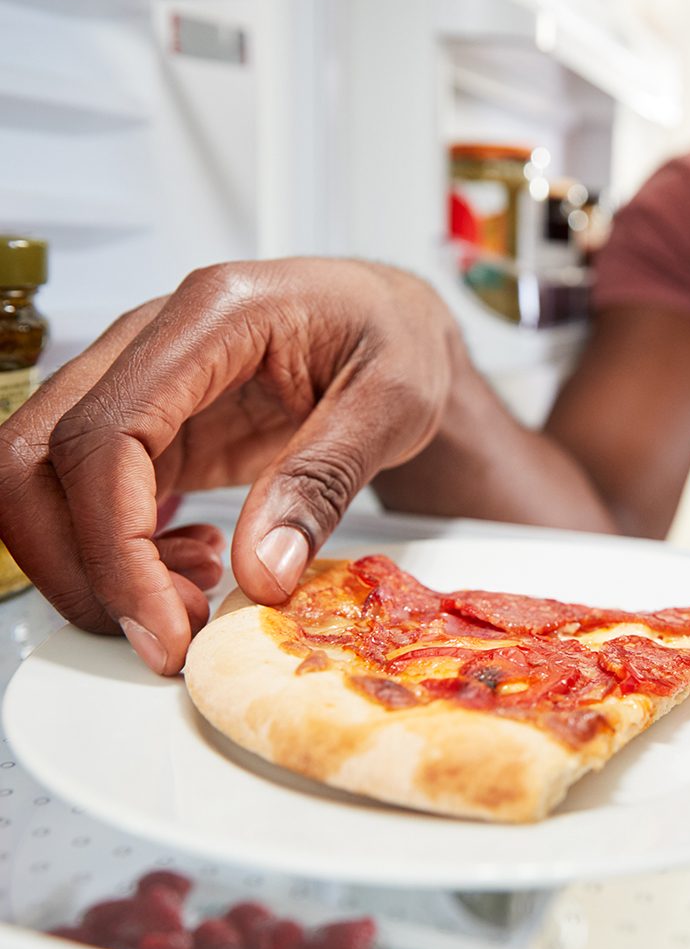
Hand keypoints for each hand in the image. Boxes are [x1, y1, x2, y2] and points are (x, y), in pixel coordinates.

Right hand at [0, 258, 459, 674]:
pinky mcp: (148, 425)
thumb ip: (325, 480)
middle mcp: (152, 340)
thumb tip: (261, 572)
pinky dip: (120, 552)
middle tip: (171, 632)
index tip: (165, 624)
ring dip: (98, 565)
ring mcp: (139, 382)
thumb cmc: (395, 338)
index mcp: (214, 316)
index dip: (116, 544)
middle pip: (34, 458)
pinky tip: (194, 565)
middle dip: (83, 567)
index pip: (107, 434)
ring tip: (198, 594)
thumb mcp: (393, 403)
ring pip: (44, 484)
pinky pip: (89, 496)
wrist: (390, 319)